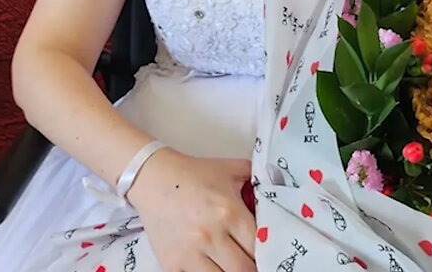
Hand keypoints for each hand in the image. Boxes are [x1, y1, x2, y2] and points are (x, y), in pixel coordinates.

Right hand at [128, 150, 256, 271]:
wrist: (150, 177)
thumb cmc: (192, 174)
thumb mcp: (230, 170)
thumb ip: (257, 181)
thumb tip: (281, 191)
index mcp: (229, 213)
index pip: (260, 249)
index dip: (267, 255)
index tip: (266, 256)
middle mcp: (211, 235)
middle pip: (245, 270)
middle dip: (251, 268)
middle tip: (249, 262)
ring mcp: (190, 252)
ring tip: (229, 266)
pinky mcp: (172, 263)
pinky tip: (210, 267)